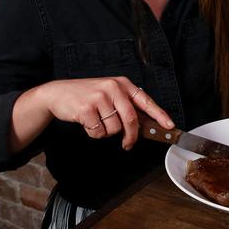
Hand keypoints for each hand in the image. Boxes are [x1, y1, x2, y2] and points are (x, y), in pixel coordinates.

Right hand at [43, 77, 174, 149]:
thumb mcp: (109, 94)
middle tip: (127, 145)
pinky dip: (94, 133)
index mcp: (122, 83)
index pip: (145, 100)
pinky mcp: (86, 109)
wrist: (58, 93)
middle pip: (131, 119)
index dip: (159, 115)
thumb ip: (125, 106)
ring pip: (114, 129)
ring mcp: (99, 97)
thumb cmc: (86, 95)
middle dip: (131, 137)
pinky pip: (99, 132)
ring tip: (96, 121)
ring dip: (106, 132)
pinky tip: (87, 123)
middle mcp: (113, 87)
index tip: (170, 126)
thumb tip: (144, 125)